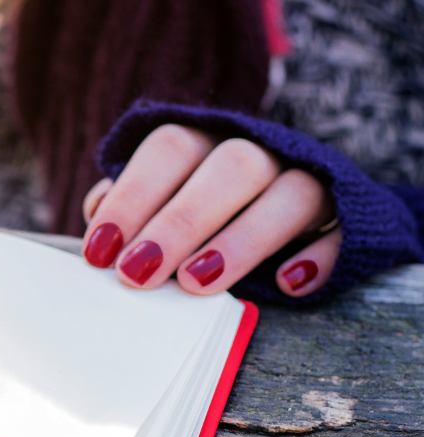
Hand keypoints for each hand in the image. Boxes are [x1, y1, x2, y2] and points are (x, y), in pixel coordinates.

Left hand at [80, 124, 340, 296]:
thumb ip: (131, 203)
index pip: (170, 148)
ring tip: (197, 284)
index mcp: (208, 140)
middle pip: (231, 167)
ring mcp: (311, 180)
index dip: (132, 196)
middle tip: (137, 274)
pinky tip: (286, 284)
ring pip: (291, 194)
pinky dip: (317, 256)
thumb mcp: (163, 201)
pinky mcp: (350, 217)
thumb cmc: (202, 212)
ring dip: (241, 240)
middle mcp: (261, 151)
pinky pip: (345, 231)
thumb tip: (98, 214)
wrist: (293, 215)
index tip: (100, 252)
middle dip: (179, 222)